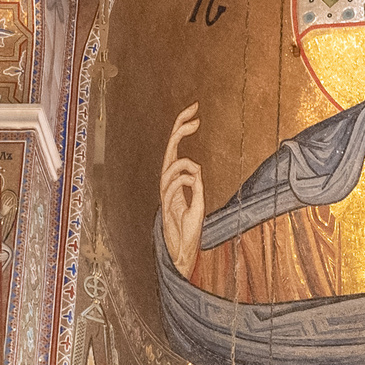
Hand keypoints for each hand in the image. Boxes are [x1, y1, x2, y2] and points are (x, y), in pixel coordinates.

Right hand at [160, 103, 205, 275]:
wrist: (181, 252)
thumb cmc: (189, 230)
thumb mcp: (198, 204)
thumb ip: (197, 186)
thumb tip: (197, 169)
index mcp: (174, 179)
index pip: (175, 148)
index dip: (182, 128)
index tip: (195, 112)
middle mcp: (167, 183)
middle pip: (169, 149)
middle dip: (180, 128)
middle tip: (195, 112)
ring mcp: (166, 194)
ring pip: (169, 166)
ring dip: (185, 164)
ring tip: (197, 169)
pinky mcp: (168, 207)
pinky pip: (173, 186)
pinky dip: (186, 179)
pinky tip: (196, 181)